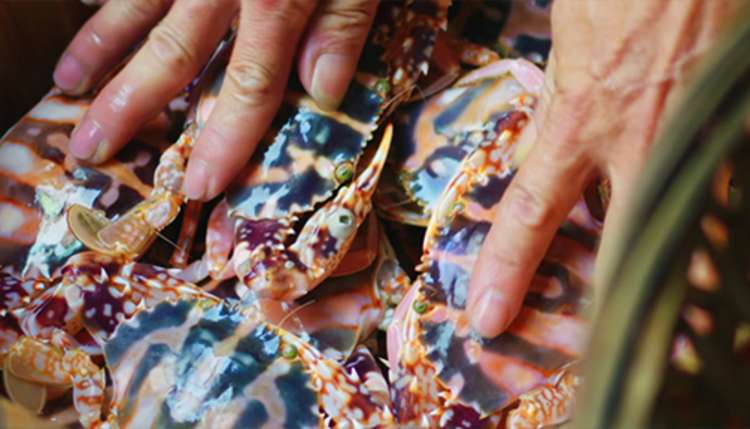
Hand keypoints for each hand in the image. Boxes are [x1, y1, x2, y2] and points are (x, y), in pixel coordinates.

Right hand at [55, 0, 376, 199]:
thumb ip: (343, 22)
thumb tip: (318, 90)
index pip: (249, 85)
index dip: (226, 140)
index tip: (200, 187)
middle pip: (173, 55)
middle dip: (132, 107)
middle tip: (90, 149)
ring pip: (138, 4)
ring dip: (101, 45)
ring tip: (67, 84)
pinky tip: (85, 0)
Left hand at [466, 0, 743, 337]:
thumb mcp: (568, 43)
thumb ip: (556, 105)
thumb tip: (536, 152)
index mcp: (581, 120)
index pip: (531, 212)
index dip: (506, 269)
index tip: (488, 317)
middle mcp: (641, 141)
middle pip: (622, 247)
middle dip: (614, 303)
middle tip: (599, 343)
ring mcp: (697, 136)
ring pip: (691, 231)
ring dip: (679, 274)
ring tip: (675, 318)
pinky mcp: (733, 122)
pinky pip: (726, 192)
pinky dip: (712, 221)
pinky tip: (703, 240)